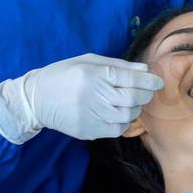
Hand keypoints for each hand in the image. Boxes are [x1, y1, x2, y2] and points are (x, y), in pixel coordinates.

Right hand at [0, 54, 163, 142]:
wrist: (36, 99)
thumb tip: (144, 70)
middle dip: (144, 94)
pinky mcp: (87, 131)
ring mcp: (90, 116)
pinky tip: (119, 114)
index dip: (148, 80)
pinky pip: (116, 129)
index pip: (129, 79)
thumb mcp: (88, 61)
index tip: (157, 80)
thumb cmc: (63, 74)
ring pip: (126, 116)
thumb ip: (118, 65)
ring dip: (135, 109)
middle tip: (145, 91)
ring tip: (131, 102)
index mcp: (93, 75)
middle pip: (132, 99)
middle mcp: (93, 96)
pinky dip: (123, 122)